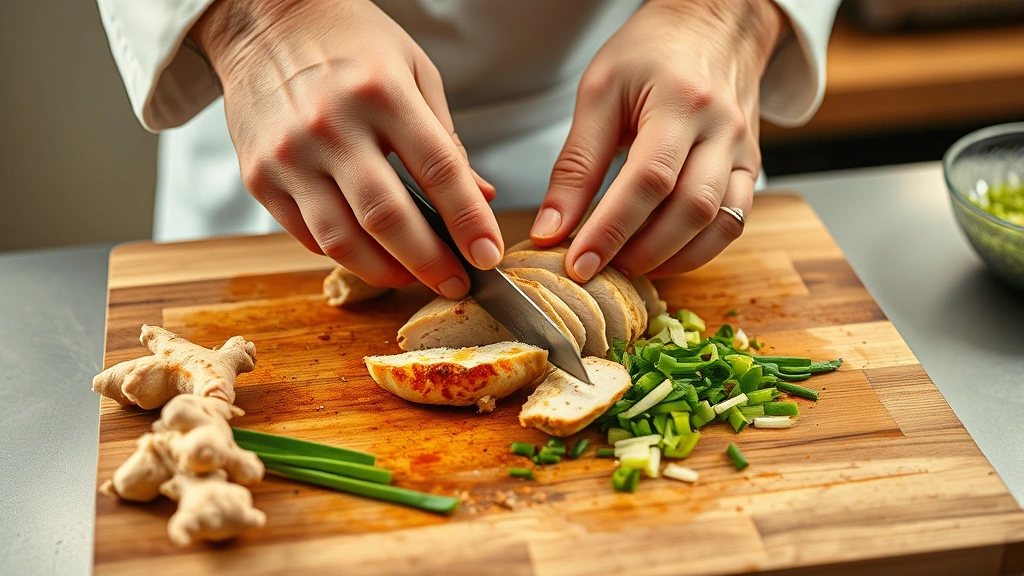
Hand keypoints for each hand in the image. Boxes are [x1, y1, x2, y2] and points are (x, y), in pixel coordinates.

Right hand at [190, 0, 500, 297]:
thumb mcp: (414, 71)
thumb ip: (446, 139)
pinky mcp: (259, 177)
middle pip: (388, 217)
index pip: (438, 171)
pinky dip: (345, 254)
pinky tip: (370, 254)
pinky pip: (308, 236)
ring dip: (387, 271)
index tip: (489, 255)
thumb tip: (479, 198)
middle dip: (430, 262)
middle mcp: (330, 125)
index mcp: (381, 92)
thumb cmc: (350, 42)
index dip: (469, 221)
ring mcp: (288, 155)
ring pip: (343, 240)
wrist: (263, 19)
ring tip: (414, 277)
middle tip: (457, 283)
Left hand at [530, 0, 787, 280]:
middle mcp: (722, 129)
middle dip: (640, 251)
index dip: (611, 229)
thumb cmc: (652, 51)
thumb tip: (551, 226)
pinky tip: (662, 257)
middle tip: (598, 271)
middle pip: (690, 209)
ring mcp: (743, 152)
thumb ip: (575, 164)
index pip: (648, 180)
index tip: (578, 262)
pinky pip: (733, 223)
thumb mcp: (599, 93)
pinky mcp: (751, 169)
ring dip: (671, 258)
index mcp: (682, 101)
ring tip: (626, 267)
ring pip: (719, 224)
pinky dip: (698, 251)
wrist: (713, 25)